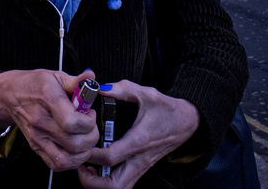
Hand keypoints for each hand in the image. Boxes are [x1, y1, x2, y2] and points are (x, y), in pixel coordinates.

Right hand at [0, 69, 99, 171]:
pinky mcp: (36, 147)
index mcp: (48, 99)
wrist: (10, 95)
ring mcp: (37, 137)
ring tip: (85, 138)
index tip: (90, 113)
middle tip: (90, 125)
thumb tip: (92, 77)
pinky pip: (57, 165)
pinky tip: (75, 148)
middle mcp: (41, 122)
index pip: (72, 122)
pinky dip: (71, 161)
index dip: (89, 121)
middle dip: (91, 136)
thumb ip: (76, 80)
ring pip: (66, 159)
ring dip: (83, 152)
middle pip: (74, 143)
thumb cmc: (34, 84)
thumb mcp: (55, 76)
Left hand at [79, 82, 199, 187]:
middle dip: (93, 180)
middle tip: (80, 165)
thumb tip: (101, 88)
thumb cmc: (167, 109)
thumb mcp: (147, 93)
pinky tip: (99, 168)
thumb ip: (123, 89)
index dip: (91, 155)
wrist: (187, 122)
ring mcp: (141, 167)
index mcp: (139, 140)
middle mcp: (140, 159)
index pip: (110, 157)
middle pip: (114, 185)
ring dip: (100, 184)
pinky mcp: (141, 169)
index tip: (80, 144)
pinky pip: (123, 184)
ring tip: (87, 169)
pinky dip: (108, 182)